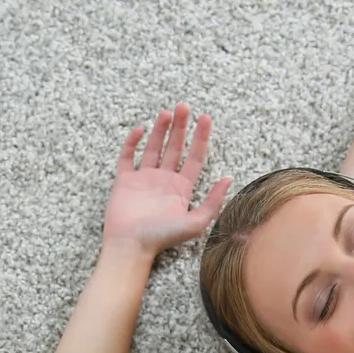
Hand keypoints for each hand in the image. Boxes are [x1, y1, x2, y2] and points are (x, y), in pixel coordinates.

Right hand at [102, 102, 232, 258]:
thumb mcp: (196, 222)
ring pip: (153, 148)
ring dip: (160, 130)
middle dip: (180, 127)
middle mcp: (164, 180)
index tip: (205, 118)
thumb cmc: (162, 237)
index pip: (195, 157)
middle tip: (184, 106)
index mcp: (181, 188)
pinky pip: (128, 157)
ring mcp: (143, 179)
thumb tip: (229, 178)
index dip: (201, 137)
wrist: (131, 246)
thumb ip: (213, 201)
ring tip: (166, 112)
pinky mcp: (124, 181)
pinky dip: (132, 143)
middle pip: (175, 147)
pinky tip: (140, 130)